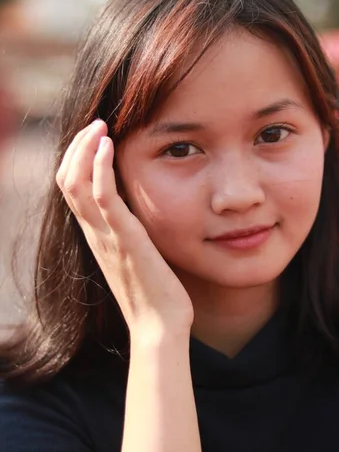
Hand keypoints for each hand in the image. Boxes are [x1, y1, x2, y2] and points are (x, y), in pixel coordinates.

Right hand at [56, 120, 193, 345]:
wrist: (160, 327)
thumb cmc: (154, 293)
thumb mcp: (136, 254)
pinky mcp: (124, 239)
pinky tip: (108, 145)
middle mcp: (94, 234)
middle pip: (66, 181)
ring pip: (76, 184)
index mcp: (96, 236)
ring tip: (100, 127)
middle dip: (76, 148)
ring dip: (85, 149)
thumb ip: (129, 231)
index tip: (94, 137)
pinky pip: (103, 197)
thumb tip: (138, 211)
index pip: (71, 189)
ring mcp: (106, 236)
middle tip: (95, 124)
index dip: (77, 159)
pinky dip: (101, 167)